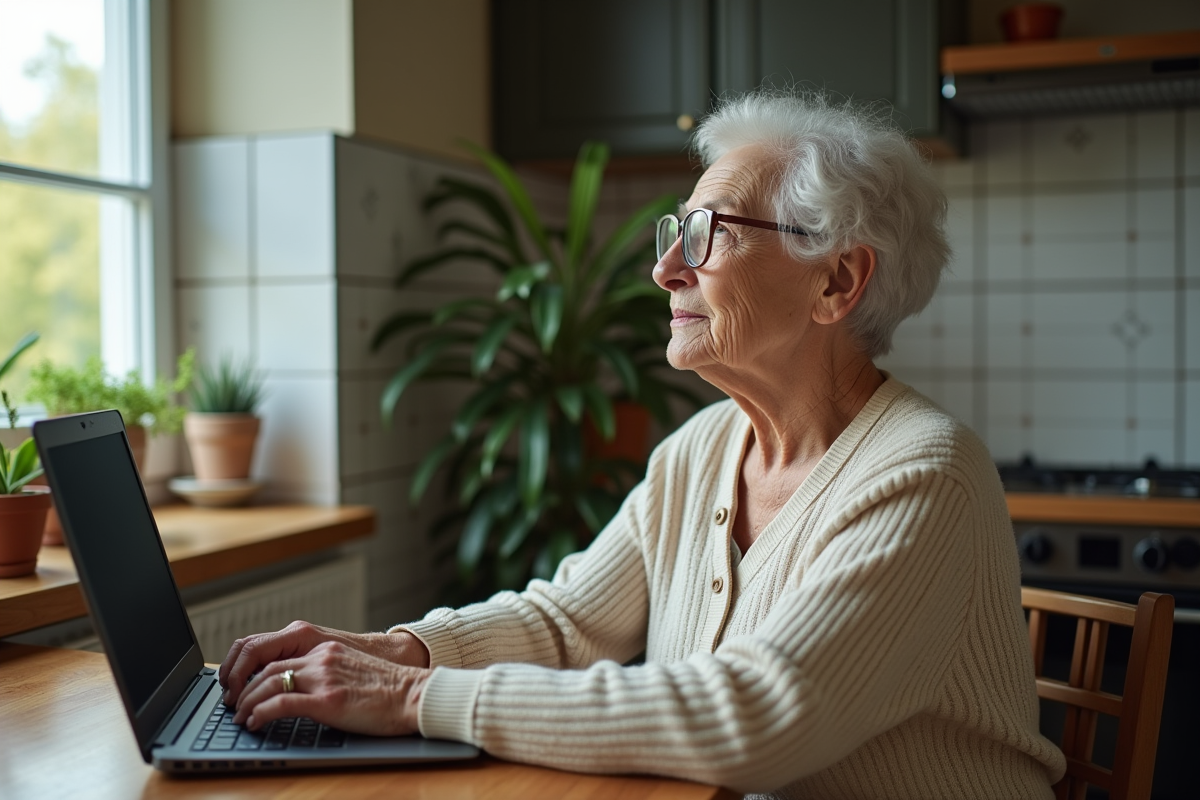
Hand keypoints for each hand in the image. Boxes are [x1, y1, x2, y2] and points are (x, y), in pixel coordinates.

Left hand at [219, 620, 429, 705]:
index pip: (274, 653)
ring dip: (247, 702)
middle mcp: (321, 657)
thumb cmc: (388, 689)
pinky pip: (281, 703)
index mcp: (325, 649)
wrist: (414, 695)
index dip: (249, 669)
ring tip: (240, 717)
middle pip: (265, 668)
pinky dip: (261, 713)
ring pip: (267, 683)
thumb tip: (299, 690)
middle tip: (233, 705)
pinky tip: (254, 722)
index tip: (239, 685)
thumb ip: (325, 672)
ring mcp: (324, 677)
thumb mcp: (350, 670)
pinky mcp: (328, 700)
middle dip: (241, 688)